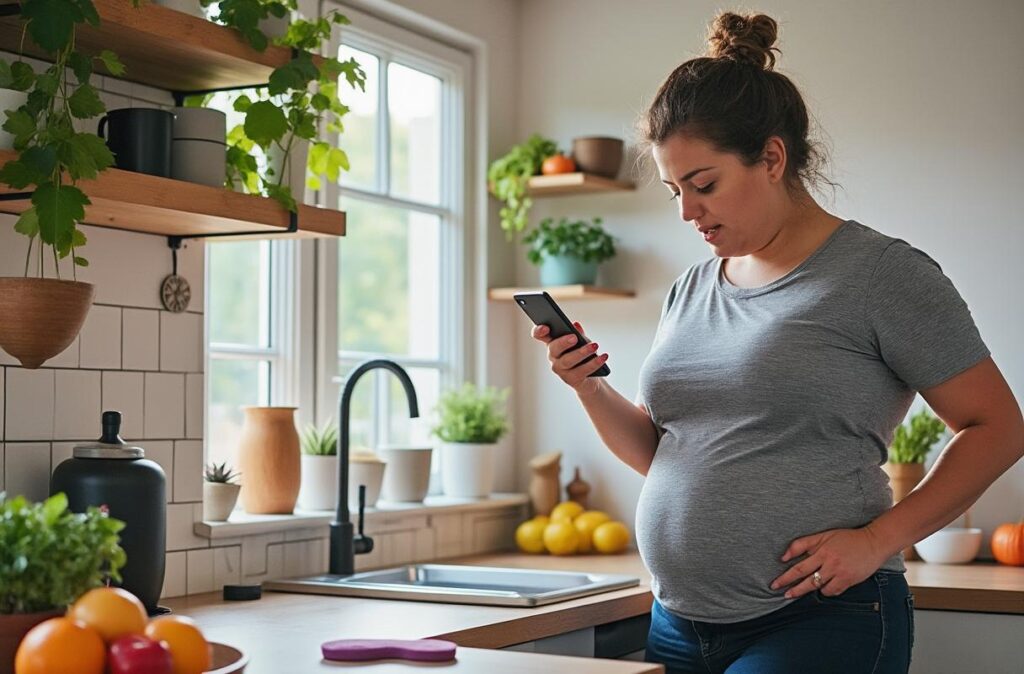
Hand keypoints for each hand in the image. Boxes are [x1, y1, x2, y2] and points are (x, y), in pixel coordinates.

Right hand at [531, 321, 607, 394]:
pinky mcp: (571, 379)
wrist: (591, 378)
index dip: (539, 331)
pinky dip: (594, 363)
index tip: (545, 327)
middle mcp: (553, 356)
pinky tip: (603, 357)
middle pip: (554, 348)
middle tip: (574, 337)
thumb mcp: (582, 341)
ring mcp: (560, 369)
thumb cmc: (583, 355)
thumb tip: (575, 325)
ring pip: (568, 360)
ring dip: (582, 352)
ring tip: (595, 346)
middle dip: (563, 342)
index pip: (540, 335)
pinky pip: (582, 371)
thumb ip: (578, 333)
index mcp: (553, 343)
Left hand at [769, 527, 887, 598]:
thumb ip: (802, 544)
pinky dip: (827, 590)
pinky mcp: (850, 581)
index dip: (786, 577)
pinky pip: (833, 591)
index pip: (799, 567)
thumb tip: (783, 557)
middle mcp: (830, 563)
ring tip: (805, 589)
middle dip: (794, 590)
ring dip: (811, 590)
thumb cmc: (846, 538)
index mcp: (822, 551)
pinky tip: (825, 586)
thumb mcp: (823, 535)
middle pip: (808, 581)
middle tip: (784, 595)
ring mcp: (841, 573)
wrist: (873, 543)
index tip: (775, 584)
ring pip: (821, 588)